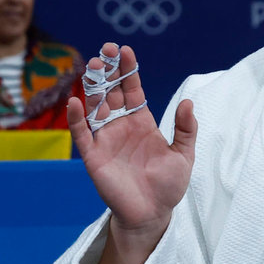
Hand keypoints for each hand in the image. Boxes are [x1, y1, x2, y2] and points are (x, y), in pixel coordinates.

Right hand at [68, 43, 196, 238]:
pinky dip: (76, 118)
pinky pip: (82, 134)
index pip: (133, 90)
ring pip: (95, 107)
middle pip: (111, 92)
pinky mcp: (94, 156)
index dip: (129, 71)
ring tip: (92, 66)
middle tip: (106, 49)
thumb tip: (188, 102)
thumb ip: (186, 129)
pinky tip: (75, 101)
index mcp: (142, 122)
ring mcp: (106, 139)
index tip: (126, 51)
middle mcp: (121, 126)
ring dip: (92, 87)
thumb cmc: (168, 185)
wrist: (152, 214)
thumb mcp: (184, 155)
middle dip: (108, 71)